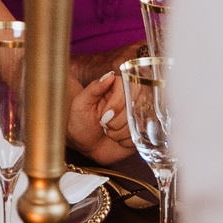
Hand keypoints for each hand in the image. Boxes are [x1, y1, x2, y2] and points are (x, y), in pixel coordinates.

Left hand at [66, 46, 139, 163]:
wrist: (84, 146)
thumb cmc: (80, 122)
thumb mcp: (81, 103)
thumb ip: (94, 88)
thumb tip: (110, 76)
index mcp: (115, 88)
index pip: (127, 88)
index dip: (117, 104)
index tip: (104, 116)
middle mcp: (128, 99)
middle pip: (135, 105)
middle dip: (117, 121)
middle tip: (103, 124)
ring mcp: (136, 115)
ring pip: (138, 122)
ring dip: (119, 132)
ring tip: (108, 132)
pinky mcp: (141, 131)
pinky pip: (141, 135)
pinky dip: (125, 141)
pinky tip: (117, 139)